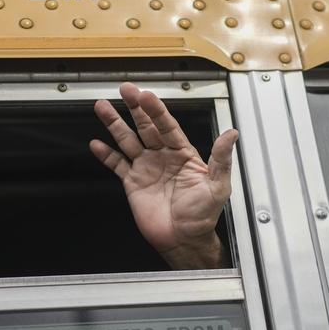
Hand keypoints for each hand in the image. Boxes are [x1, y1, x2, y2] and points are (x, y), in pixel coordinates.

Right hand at [90, 83, 238, 269]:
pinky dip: (106, 155)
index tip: (147, 96)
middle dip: (135, 107)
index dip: (157, 110)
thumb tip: (232, 134)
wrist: (184, 239)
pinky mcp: (132, 183)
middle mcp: (162, 156)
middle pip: (146, 126)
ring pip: (128, 140)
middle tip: (125, 89)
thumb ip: (221, 159)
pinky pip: (117, 165)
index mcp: (183, 153)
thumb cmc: (203, 216)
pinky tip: (97, 144)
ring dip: (115, 124)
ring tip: (102, 107)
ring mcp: (146, 168)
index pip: (168, 126)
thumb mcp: (218, 186)